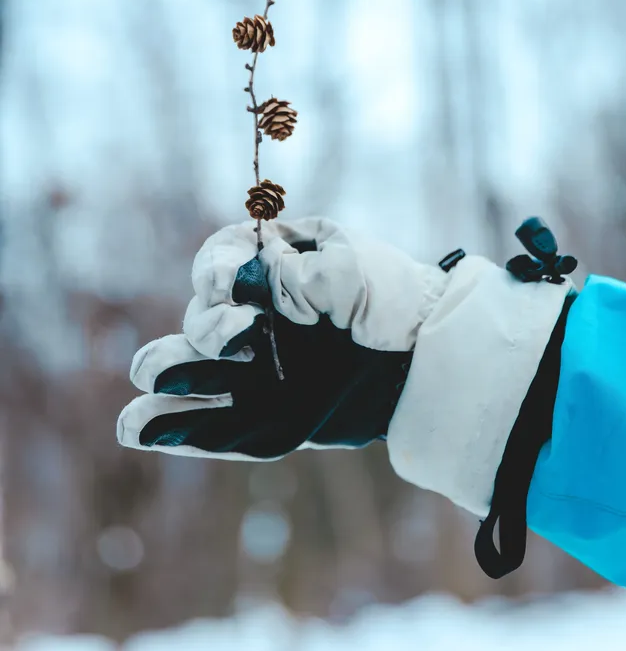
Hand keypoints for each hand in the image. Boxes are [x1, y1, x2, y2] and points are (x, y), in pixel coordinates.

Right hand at [117, 217, 445, 459]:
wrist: (427, 358)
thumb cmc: (391, 298)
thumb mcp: (350, 268)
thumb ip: (297, 271)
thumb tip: (253, 278)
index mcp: (273, 268)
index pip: (221, 258)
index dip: (213, 269)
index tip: (227, 285)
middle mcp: (254, 317)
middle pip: (201, 317)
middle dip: (207, 327)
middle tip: (241, 335)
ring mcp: (254, 369)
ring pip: (190, 372)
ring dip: (165, 380)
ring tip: (136, 412)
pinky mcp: (262, 415)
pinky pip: (214, 423)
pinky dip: (177, 427)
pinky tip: (138, 431)